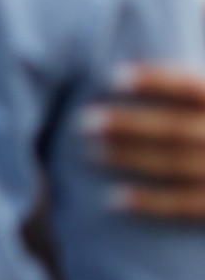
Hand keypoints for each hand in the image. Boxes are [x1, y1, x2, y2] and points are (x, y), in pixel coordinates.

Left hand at [85, 64, 204, 218]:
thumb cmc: (200, 128)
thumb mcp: (202, 107)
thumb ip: (179, 97)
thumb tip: (119, 75)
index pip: (191, 88)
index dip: (157, 80)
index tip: (115, 77)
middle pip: (176, 129)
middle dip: (130, 124)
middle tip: (86, 120)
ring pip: (175, 163)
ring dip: (131, 158)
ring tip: (91, 153)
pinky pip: (183, 204)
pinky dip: (149, 201)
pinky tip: (113, 199)